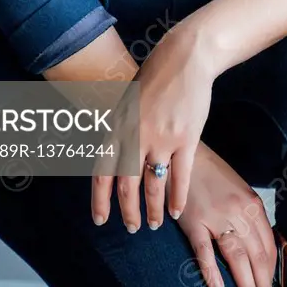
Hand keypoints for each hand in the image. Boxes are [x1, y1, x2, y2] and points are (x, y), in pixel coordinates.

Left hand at [91, 25, 213, 230]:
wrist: (184, 57)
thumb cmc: (155, 75)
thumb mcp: (127, 100)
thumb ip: (120, 128)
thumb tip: (112, 154)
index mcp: (117, 125)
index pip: (103, 171)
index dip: (100, 199)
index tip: (100, 220)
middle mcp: (136, 135)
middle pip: (128, 185)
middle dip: (128, 212)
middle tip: (132, 228)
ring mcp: (162, 137)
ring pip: (154, 185)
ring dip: (153, 209)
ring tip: (153, 224)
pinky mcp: (186, 137)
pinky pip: (181, 176)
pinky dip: (178, 197)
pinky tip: (177, 211)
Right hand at [172, 140, 277, 286]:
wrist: (185, 156)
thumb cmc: (212, 175)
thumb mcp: (238, 191)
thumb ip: (249, 217)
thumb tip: (260, 249)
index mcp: (252, 205)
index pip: (268, 247)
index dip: (272, 275)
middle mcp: (238, 211)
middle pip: (257, 257)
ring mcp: (216, 217)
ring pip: (237, 258)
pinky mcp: (193, 221)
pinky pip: (205, 250)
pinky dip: (212, 271)